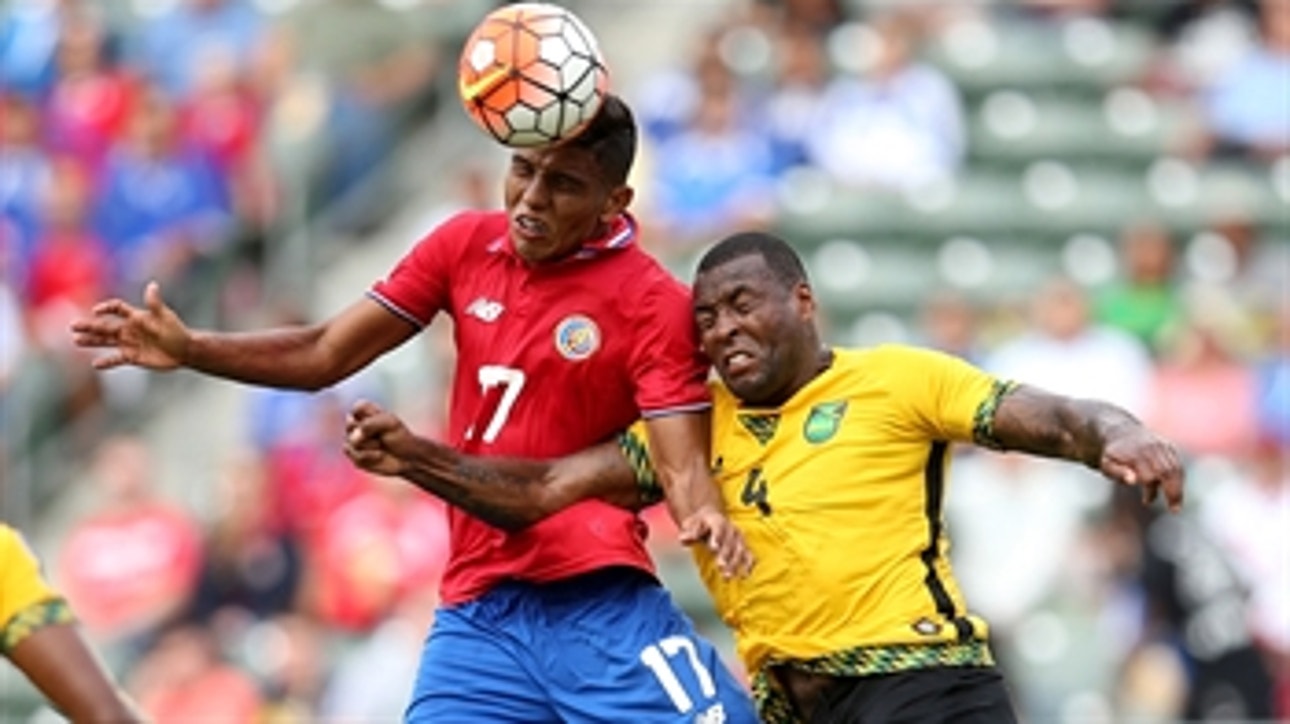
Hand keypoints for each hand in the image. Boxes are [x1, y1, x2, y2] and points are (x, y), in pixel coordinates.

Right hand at [69, 281, 188, 370]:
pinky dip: (106, 362)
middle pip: (105, 326)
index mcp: (136, 317)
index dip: (106, 308)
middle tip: (72, 326)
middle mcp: (129, 329)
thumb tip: (153, 285)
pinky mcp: (132, 357)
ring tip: (76, 341)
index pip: (117, 308)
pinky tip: (95, 364)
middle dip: (89, 326)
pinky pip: (115, 359)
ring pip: (106, 341)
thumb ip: (155, 303)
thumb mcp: (165, 316)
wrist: (185, 350)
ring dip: (91, 341)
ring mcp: (129, 343)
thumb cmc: (177, 331)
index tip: (96, 311)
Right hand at [344, 400, 413, 476]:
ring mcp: (353, 440)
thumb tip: (354, 437)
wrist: (407, 458)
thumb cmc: (400, 437)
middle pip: (350, 426)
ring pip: (351, 442)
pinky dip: (370, 456)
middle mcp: (357, 425)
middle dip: (368, 433)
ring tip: (381, 446)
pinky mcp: (354, 455)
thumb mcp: (390, 424)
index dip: (367, 417)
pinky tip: (379, 456)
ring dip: (371, 446)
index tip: (382, 422)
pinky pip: (355, 455)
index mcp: (366, 412)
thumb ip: (370, 424)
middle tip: (382, 436)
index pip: (357, 408)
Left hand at [678, 505, 754, 577]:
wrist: (709, 520)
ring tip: (728, 574)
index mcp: (717, 520)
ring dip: (735, 562)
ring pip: (740, 549)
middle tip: (720, 565)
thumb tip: (683, 538)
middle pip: (730, 540)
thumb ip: (689, 533)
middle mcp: (730, 528)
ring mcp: (738, 537)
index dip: (717, 537)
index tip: (714, 547)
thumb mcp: (691, 525)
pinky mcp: (743, 546)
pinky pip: (748, 555)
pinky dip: (748, 564)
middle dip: (726, 554)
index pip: (718, 527)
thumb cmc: (699, 524)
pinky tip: (744, 574)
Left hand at [1100, 426, 1184, 512]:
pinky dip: (1179, 479)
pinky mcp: (1169, 446)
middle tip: (1175, 510)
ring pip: (1176, 469)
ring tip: (1175, 504)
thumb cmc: (1113, 455)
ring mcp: (1162, 446)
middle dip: (1174, 492)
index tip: (1146, 501)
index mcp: (1136, 454)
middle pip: (1168, 472)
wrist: (1121, 432)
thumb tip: (1132, 481)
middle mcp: (1152, 448)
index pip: (1149, 476)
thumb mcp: (1107, 464)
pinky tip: (1175, 491)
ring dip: (1179, 488)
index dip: (1150, 491)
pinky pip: (1178, 464)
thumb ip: (1118, 473)